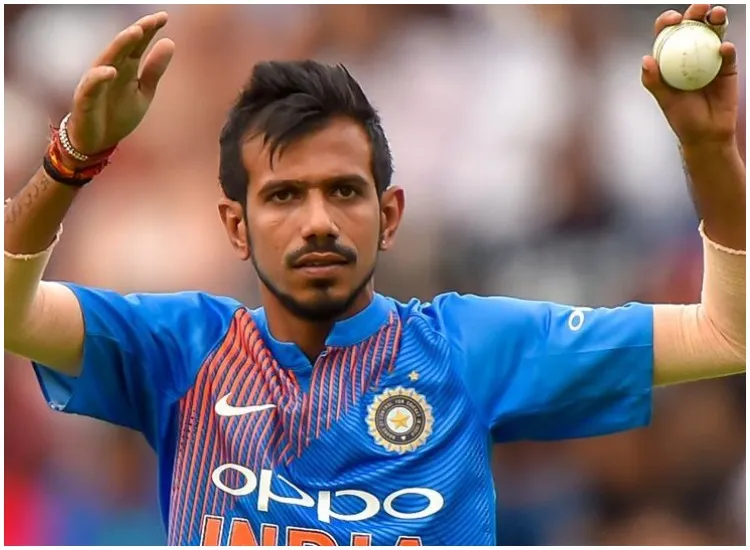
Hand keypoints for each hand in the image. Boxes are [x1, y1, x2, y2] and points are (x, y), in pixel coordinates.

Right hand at [66, 12, 174, 157]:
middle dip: (136, 32)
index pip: (138, 44)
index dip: (149, 30)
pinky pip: (91, 86)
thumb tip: (170, 42)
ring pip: (107, 60)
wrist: (98, 141)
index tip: (164, 17)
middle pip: (123, 47)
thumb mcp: (144, 92)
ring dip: (119, 46)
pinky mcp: (86, 99)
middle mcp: (111, 69)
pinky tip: (111, 71)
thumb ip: (154, 70)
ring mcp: (97, 83)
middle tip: (151, 20)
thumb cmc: (119, 113)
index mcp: (127, 67)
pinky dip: (99, 78)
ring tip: (134, 33)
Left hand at [642, 4, 737, 147]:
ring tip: (716, 15)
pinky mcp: (727, 66)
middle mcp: (690, 53)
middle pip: (693, 26)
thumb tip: (646, 59)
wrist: (706, 133)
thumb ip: (653, 81)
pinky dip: (726, 48)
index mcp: (670, 58)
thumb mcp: (665, 100)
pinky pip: (727, 53)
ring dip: (716, 19)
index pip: (667, 34)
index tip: (672, 20)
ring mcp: (709, 57)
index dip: (668, 21)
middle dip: (696, 11)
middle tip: (699, 8)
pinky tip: (723, 48)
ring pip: (713, 33)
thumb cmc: (682, 118)